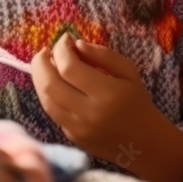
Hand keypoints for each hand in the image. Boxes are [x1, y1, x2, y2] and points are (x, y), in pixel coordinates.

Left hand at [29, 33, 159, 162]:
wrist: (143, 142)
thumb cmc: (136, 101)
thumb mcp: (128, 71)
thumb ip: (103, 54)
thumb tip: (75, 44)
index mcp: (107, 93)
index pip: (70, 68)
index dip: (61, 50)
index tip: (64, 39)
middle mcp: (89, 113)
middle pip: (51, 85)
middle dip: (41, 63)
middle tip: (45, 51)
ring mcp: (78, 128)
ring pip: (46, 100)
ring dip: (39, 79)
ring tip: (45, 65)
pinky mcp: (72, 137)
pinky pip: (51, 112)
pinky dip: (47, 94)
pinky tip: (53, 83)